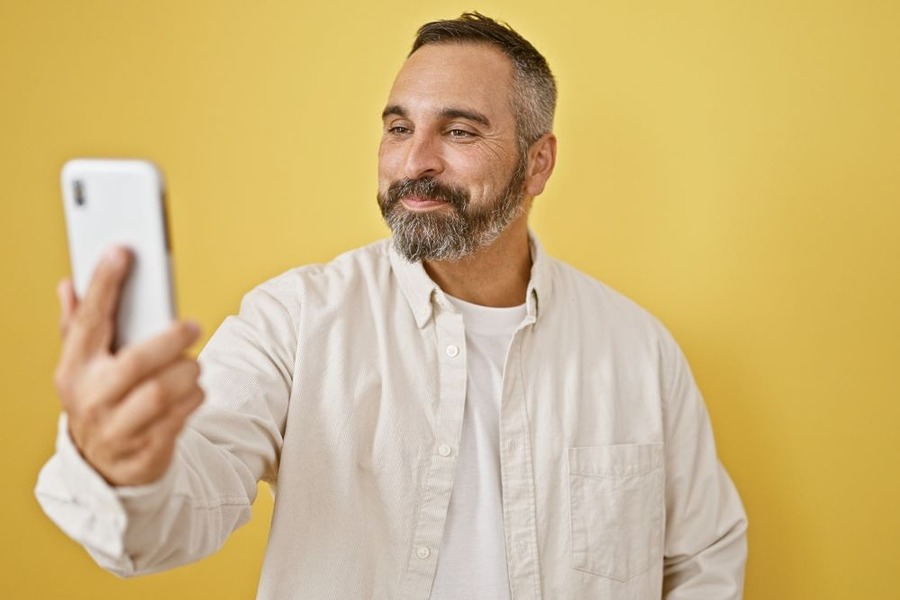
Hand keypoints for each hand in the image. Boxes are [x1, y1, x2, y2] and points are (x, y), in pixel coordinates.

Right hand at [53, 247, 203, 486]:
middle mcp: (90, 398)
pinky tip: (194, 389)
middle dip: (169, 340)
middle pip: (135, 363)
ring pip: (161, 393)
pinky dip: (193, 399)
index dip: (104, 284)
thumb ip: (77, 325)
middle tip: (192, 325)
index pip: (88, 321)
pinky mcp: (145, 451)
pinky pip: (179, 419)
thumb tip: (68, 284)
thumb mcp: (82, 365)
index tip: (122, 251)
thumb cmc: (99, 398)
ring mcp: (116, 429)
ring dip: (186, 373)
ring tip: (193, 364)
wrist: (103, 467)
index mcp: (73, 369)